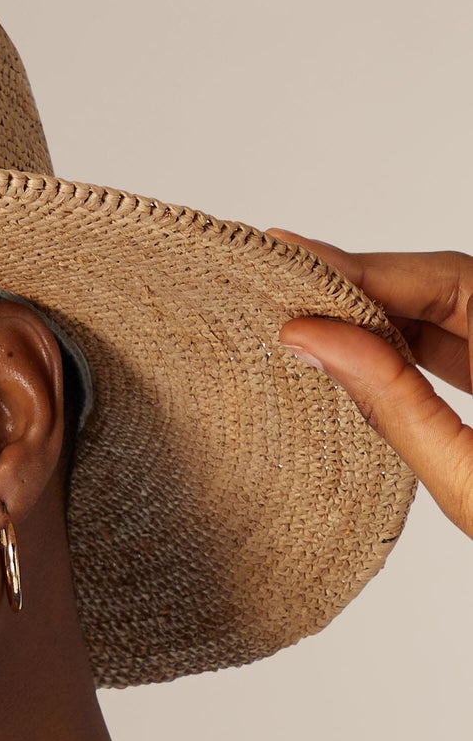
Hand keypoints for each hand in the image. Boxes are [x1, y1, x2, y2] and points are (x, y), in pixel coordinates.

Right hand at [272, 238, 472, 536]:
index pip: (450, 278)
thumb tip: (315, 342)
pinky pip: (459, 348)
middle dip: (365, 282)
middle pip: (446, 284)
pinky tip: (353, 350)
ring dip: (379, 313)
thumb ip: (393, 404)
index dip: (368, 267)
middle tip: (286, 280)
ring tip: (306, 312)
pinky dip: (405, 347)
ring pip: (450, 312)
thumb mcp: (467, 478)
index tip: (297, 262)